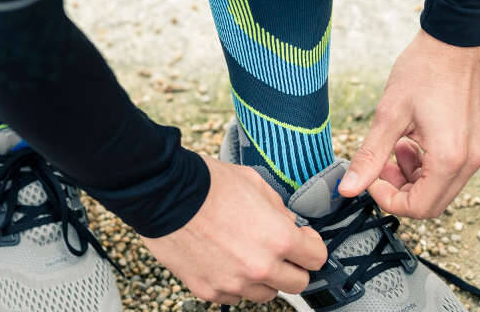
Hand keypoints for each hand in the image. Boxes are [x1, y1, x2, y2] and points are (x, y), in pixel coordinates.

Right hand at [142, 154, 326, 304]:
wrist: (163, 194)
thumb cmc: (206, 184)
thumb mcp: (255, 183)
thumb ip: (279, 209)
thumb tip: (287, 224)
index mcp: (278, 239)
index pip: (316, 259)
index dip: (312, 246)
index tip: (304, 240)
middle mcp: (259, 267)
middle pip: (297, 284)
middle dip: (293, 266)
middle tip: (280, 251)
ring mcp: (233, 282)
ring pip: (265, 294)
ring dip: (264, 278)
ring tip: (248, 255)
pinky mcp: (208, 290)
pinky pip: (233, 295)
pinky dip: (234, 282)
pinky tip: (225, 260)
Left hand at [338, 29, 479, 218]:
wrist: (456, 39)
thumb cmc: (424, 70)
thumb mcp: (389, 114)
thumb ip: (370, 156)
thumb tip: (348, 188)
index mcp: (449, 158)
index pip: (418, 208)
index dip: (387, 198)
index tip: (371, 176)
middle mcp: (470, 162)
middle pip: (431, 205)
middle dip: (399, 190)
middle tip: (380, 164)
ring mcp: (477, 153)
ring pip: (440, 189)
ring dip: (412, 177)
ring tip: (396, 146)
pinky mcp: (476, 144)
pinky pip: (450, 172)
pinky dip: (427, 166)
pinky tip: (412, 140)